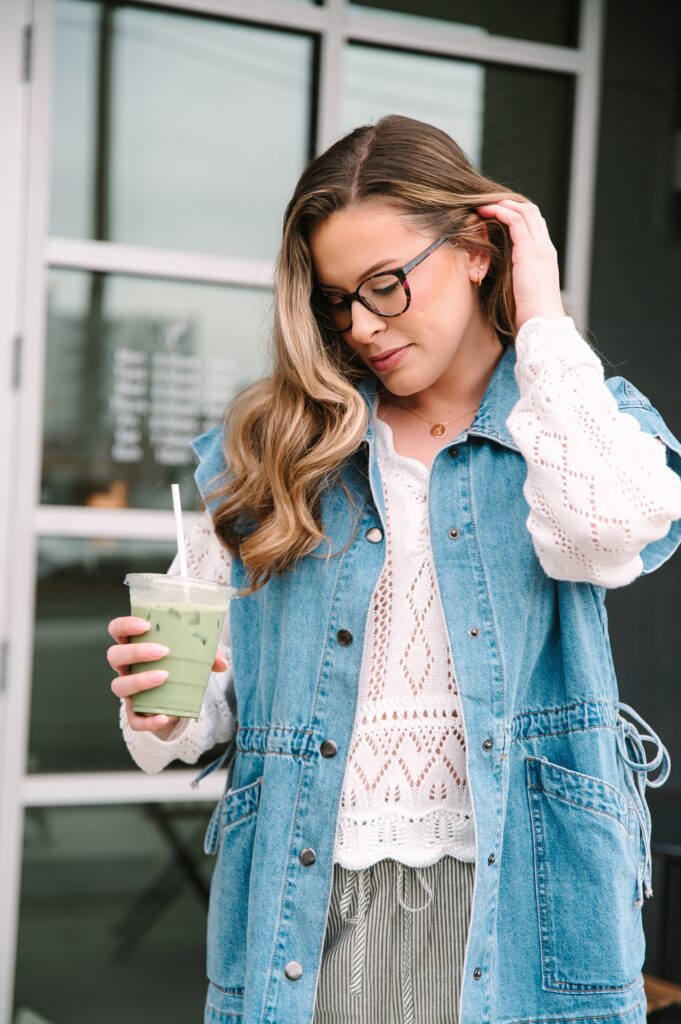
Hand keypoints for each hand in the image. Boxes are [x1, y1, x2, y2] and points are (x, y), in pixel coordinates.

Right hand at [107, 615, 227, 737]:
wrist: (177, 701)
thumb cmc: (180, 667)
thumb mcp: (193, 657)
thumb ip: (207, 655)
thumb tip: (222, 663)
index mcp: (134, 645)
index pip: (117, 630)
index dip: (125, 625)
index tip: (146, 625)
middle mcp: (125, 667)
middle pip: (115, 655)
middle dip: (136, 652)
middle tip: (163, 652)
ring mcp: (128, 690)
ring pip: (118, 686)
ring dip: (139, 680)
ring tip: (164, 677)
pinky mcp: (135, 713)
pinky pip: (134, 720)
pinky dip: (148, 721)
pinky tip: (165, 715)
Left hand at [476, 199, 564, 330]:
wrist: (541, 321)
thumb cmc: (530, 314)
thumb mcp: (523, 291)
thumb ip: (517, 279)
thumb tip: (504, 281)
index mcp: (545, 257)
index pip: (534, 224)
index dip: (516, 214)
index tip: (497, 214)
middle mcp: (545, 248)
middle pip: (531, 212)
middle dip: (509, 203)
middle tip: (488, 203)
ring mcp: (539, 247)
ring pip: (524, 211)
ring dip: (502, 204)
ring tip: (482, 204)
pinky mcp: (529, 250)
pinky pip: (515, 221)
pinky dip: (500, 212)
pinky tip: (485, 212)